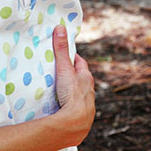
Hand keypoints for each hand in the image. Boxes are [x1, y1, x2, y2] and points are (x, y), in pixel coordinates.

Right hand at [51, 24, 94, 144]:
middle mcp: (89, 90)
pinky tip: (64, 107)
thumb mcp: (64, 69)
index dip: (73, 58)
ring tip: (60, 90)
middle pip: (81, 78)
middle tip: (60, 72)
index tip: (65, 55)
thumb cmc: (72, 94)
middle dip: (72, 74)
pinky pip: (76, 107)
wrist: (77, 122)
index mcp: (86, 77)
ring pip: (80, 93)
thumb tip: (60, 28)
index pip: (80, 63)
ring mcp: (87, 104)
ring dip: (72, 91)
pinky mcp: (83, 116)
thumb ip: (60, 50)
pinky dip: (70, 105)